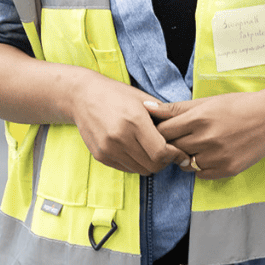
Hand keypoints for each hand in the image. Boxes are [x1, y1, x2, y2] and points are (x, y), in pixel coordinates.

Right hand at [69, 71, 184, 175]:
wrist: (83, 96)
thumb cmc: (115, 94)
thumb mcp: (142, 98)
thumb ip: (162, 116)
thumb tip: (182, 132)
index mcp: (134, 120)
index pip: (161, 152)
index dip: (174, 155)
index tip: (180, 154)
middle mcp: (120, 137)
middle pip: (152, 165)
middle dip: (164, 161)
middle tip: (168, 153)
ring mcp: (108, 149)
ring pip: (140, 170)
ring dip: (149, 164)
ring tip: (151, 150)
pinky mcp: (101, 156)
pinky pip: (126, 168)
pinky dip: (135, 163)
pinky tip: (136, 150)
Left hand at [144, 92, 264, 179]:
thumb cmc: (236, 105)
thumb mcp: (206, 101)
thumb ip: (175, 108)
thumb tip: (146, 106)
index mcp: (198, 118)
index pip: (164, 132)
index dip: (161, 131)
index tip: (165, 129)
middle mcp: (206, 139)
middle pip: (172, 148)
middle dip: (172, 144)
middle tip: (179, 138)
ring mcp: (217, 157)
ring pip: (185, 164)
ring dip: (185, 156)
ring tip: (197, 144)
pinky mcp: (227, 170)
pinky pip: (201, 174)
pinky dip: (200, 166)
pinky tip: (209, 153)